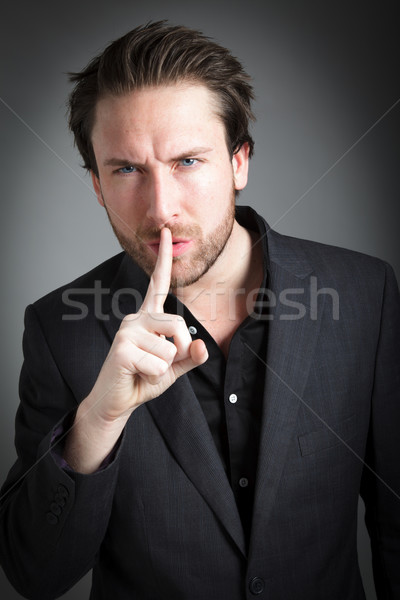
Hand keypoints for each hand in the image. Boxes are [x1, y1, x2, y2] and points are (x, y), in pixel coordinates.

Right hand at [87, 227, 207, 423]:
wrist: (116, 402)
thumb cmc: (143, 379)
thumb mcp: (173, 368)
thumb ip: (189, 356)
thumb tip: (202, 346)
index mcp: (148, 317)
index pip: (158, 284)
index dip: (164, 260)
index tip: (167, 234)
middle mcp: (135, 318)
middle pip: (178, 323)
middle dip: (179, 350)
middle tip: (161, 364)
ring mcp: (126, 331)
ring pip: (170, 348)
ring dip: (165, 367)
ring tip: (145, 370)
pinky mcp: (121, 348)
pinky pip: (159, 364)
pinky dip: (154, 377)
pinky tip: (137, 376)